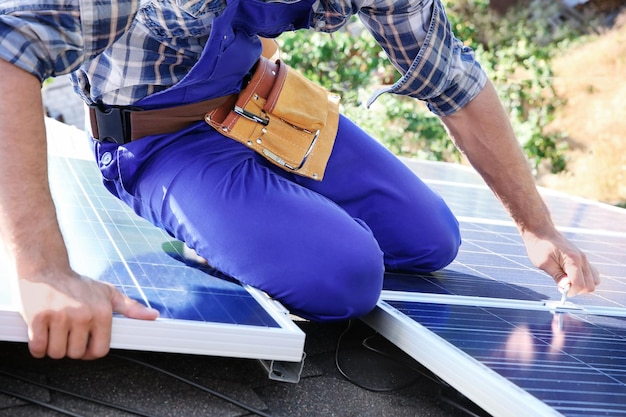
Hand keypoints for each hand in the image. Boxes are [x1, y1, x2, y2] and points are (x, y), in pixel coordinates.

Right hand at [18, 270, 158, 359]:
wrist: (46, 268)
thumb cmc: (77, 284)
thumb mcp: (108, 293)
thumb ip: (130, 308)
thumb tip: (153, 316)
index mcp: (102, 312)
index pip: (100, 350)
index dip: (90, 351)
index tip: (85, 344)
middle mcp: (83, 315)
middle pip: (76, 354)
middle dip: (70, 348)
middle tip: (67, 332)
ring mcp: (60, 316)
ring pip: (57, 353)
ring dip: (53, 347)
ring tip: (55, 330)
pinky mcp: (38, 318)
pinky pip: (37, 348)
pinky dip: (37, 346)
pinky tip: (41, 332)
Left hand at [522, 229, 599, 296]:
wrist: (541, 231)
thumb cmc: (540, 246)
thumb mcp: (544, 263)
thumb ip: (557, 276)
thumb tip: (566, 287)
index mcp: (573, 260)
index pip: (579, 284)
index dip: (570, 291)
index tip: (560, 290)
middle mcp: (582, 259)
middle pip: (590, 285)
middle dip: (577, 290)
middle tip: (563, 286)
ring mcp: (584, 259)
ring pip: (594, 280)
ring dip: (582, 285)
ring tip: (567, 281)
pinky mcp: (583, 259)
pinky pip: (592, 273)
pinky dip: (585, 279)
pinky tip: (571, 276)